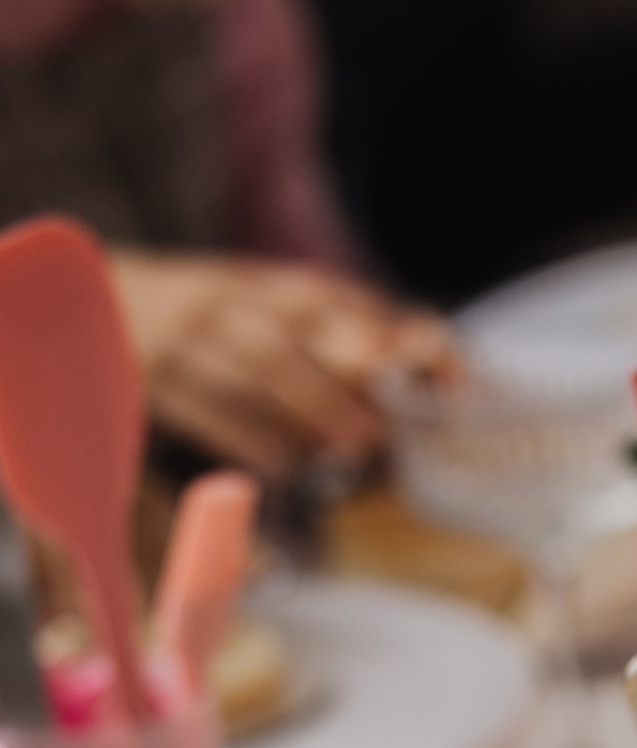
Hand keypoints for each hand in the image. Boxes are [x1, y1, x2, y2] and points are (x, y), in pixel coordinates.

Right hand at [110, 254, 452, 477]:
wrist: (82, 304)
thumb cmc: (193, 323)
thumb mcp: (249, 312)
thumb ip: (319, 334)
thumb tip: (414, 362)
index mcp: (253, 282)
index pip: (329, 296)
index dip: (388, 324)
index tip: (443, 358)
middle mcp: (220, 300)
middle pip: (294, 328)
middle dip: (352, 366)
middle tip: (397, 414)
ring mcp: (182, 336)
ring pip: (251, 366)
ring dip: (309, 407)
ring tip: (354, 448)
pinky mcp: (147, 376)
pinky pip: (201, 406)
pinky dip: (245, 436)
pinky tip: (287, 465)